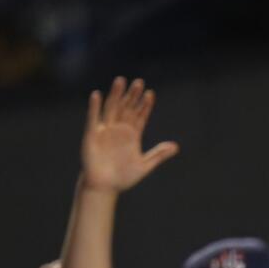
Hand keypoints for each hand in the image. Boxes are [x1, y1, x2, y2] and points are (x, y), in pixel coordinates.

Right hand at [80, 77, 179, 193]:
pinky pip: (94, 119)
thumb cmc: (123, 177)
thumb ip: (158, 155)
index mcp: (132, 135)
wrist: (104, 187)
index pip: (139, 116)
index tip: (150, 94)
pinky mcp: (92, 135)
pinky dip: (95, 107)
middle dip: (133, 96)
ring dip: (116, 95)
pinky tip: (97, 95)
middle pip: (127, 108)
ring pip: (112, 109)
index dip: (144, 105)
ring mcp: (105, 130)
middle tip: (139, 82)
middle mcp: (119, 129)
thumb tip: (176, 146)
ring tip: (121, 81)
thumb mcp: (144, 166)